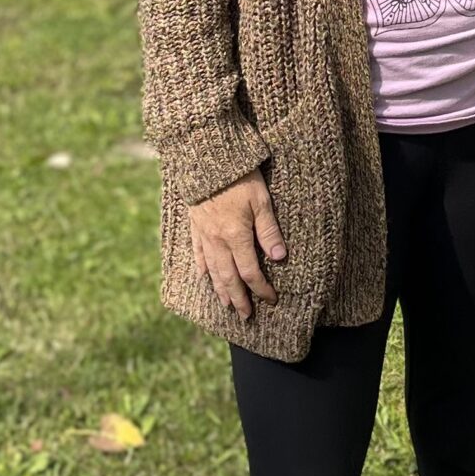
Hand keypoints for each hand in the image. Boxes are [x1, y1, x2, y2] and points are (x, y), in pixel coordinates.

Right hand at [188, 172, 286, 318]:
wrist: (205, 159)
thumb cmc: (239, 177)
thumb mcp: (261, 200)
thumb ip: (269, 230)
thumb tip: (279, 257)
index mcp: (236, 236)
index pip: (250, 272)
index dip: (261, 288)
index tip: (271, 299)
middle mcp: (217, 240)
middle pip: (229, 278)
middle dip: (239, 299)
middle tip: (246, 316)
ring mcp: (204, 234)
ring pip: (212, 270)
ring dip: (220, 290)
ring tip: (227, 305)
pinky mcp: (195, 225)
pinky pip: (198, 253)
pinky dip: (202, 269)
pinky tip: (204, 277)